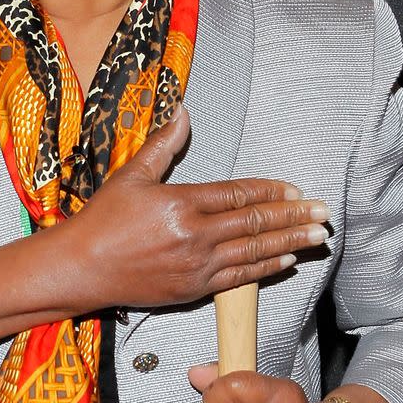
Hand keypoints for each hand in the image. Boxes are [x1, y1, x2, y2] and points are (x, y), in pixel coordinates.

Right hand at [71, 105, 329, 310]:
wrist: (79, 269)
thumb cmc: (101, 221)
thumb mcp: (130, 176)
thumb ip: (162, 145)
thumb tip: (183, 113)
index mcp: (182, 202)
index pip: (239, 194)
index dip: (271, 191)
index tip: (295, 189)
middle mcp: (195, 235)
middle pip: (255, 222)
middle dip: (294, 217)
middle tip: (323, 212)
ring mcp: (197, 265)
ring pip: (255, 251)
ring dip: (290, 242)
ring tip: (317, 237)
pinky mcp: (193, 289)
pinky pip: (239, 279)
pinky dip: (266, 269)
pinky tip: (287, 261)